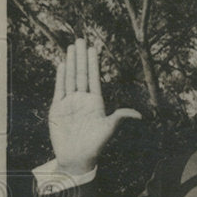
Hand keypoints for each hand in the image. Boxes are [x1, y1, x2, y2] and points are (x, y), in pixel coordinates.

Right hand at [48, 39, 140, 175]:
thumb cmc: (95, 145)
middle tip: (80, 39)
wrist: (77, 157)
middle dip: (81, 57)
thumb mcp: (109, 129)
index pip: (94, 78)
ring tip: (71, 47)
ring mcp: (70, 102)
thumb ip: (120, 118)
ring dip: (70, 62)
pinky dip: (60, 76)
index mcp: (96, 102)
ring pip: (70, 78)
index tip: (94, 49)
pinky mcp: (57, 107)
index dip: (93, 63)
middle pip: (81, 73)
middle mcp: (83, 99)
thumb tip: (139, 115)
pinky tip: (62, 64)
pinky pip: (59, 88)